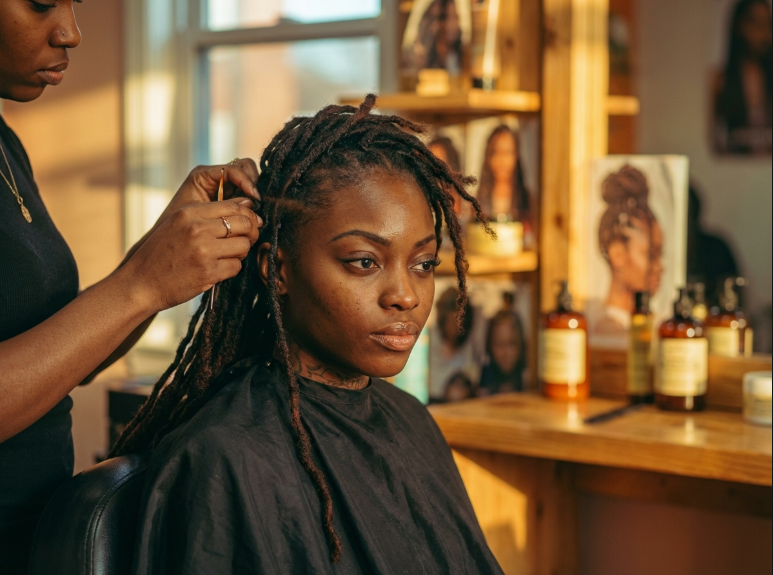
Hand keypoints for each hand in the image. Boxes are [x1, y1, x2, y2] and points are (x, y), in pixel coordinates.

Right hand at [122, 199, 260, 312]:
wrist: (141, 283)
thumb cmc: (161, 252)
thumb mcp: (178, 224)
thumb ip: (207, 214)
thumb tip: (247, 204)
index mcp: (190, 213)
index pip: (234, 206)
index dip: (248, 215)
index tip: (248, 223)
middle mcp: (197, 229)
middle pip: (244, 224)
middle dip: (250, 233)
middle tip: (244, 240)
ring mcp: (204, 251)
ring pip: (244, 246)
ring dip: (240, 252)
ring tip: (226, 256)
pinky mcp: (209, 273)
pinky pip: (236, 267)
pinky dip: (231, 269)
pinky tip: (217, 269)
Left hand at [157, 159, 261, 228]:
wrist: (169, 245)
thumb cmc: (176, 229)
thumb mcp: (200, 214)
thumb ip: (225, 206)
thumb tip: (252, 203)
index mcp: (204, 175)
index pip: (235, 168)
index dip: (247, 181)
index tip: (255, 197)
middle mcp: (215, 178)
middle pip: (245, 169)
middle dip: (253, 184)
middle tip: (257, 203)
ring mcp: (223, 189)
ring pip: (248, 182)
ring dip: (254, 196)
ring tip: (254, 213)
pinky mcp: (228, 202)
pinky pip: (246, 198)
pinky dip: (251, 206)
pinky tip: (251, 220)